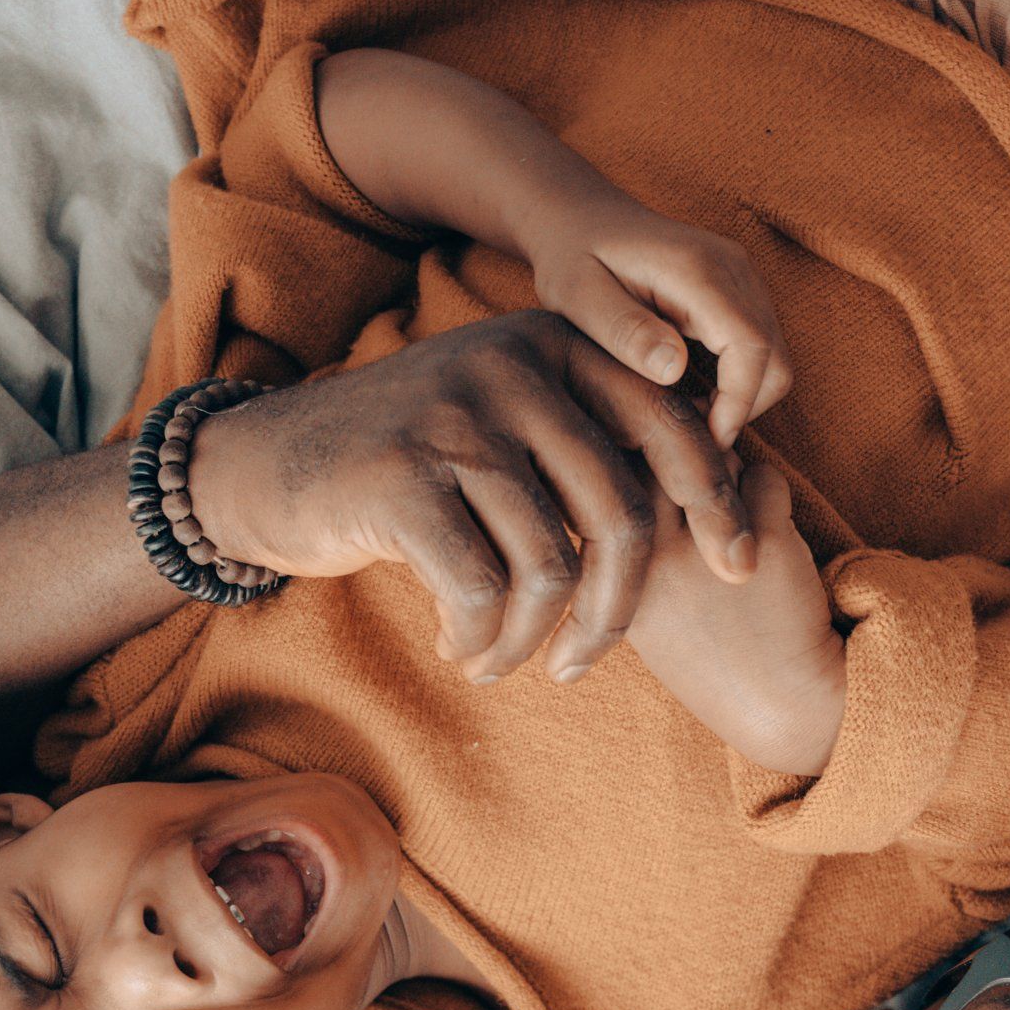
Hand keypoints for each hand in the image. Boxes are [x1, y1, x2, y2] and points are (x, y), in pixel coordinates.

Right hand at [188, 311, 761, 682]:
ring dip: (535, 640)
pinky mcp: (401, 476)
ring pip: (551, 565)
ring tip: (506, 663)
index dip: (718, 504)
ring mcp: (456, 417)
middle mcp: (514, 366)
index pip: (674, 427)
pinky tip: (462, 650)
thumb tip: (710, 506)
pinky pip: (481, 589)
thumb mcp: (508, 424)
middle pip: (621, 514)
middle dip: (615, 611)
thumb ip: (590, 442)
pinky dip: (481, 639)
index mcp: (558, 345)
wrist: (273, 464)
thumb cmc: (415, 464)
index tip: (736, 570)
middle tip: (583, 661)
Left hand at [529, 199, 792, 451]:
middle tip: (689, 435)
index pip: (751, 346)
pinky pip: (758, 348)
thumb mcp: (577, 296)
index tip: (704, 441)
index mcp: (697, 270)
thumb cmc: (572, 257)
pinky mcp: (738, 292)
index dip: (736, 405)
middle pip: (775, 360)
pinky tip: (690, 392)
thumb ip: (625, 332)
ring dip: (740, 398)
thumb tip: (674, 371)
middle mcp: (734, 269)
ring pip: (773, 358)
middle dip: (742, 409)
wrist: (583, 218)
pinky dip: (735, 381)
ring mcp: (742, 279)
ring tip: (686, 415)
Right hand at [627, 462, 846, 774]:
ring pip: (708, 452)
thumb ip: (628, 527)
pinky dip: (771, 497)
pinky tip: (769, 543)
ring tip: (732, 532)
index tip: (657, 503)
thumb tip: (646, 429)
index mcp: (599, 576)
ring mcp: (698, 550)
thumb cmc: (707, 645)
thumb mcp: (644, 598)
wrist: (777, 703)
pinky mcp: (760, 542)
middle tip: (700, 504)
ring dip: (726, 475)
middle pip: (648, 450)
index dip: (633, 467)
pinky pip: (763, 475)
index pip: (599, 473)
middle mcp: (640, 560)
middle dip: (677, 455)